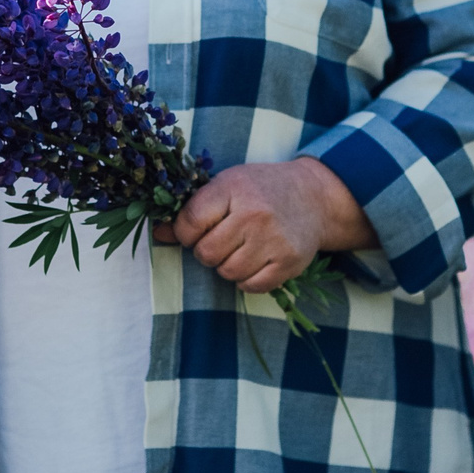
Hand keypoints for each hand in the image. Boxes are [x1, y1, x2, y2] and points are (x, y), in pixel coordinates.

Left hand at [152, 156, 376, 291]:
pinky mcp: (289, 262)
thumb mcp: (226, 186)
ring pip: (227, 273)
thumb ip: (192, 209)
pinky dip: (247, 280)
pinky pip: (251, 286)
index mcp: (234, 188)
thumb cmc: (261, 189)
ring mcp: (274, 240)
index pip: (189, 223)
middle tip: (221, 240)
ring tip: (240, 248)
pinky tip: (254, 260)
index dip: (184, 233)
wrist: (314, 196)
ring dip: (227, 266)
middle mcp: (255, 214)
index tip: (195, 230)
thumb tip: (158, 234)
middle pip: (206, 254)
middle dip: (206, 252)